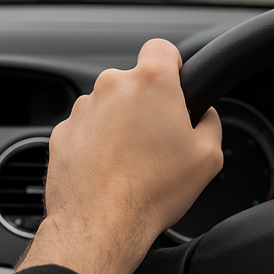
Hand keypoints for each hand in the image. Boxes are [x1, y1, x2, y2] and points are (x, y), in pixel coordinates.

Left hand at [16, 39, 222, 273]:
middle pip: (135, 82)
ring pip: (109, 105)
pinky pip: (88, 129)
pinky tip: (111, 171)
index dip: (173, 65)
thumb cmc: (152, 191)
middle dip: (147, 104)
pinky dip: (98, 144)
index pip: (162, 47)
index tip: (176, 86)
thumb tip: (203, 116)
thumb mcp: (208, 157)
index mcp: (152, 83)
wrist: (100, 226)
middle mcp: (112, 86)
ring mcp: (83, 109)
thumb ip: (210, 123)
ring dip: (121, 124)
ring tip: (133, 162)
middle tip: (160, 139)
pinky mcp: (63, 133)